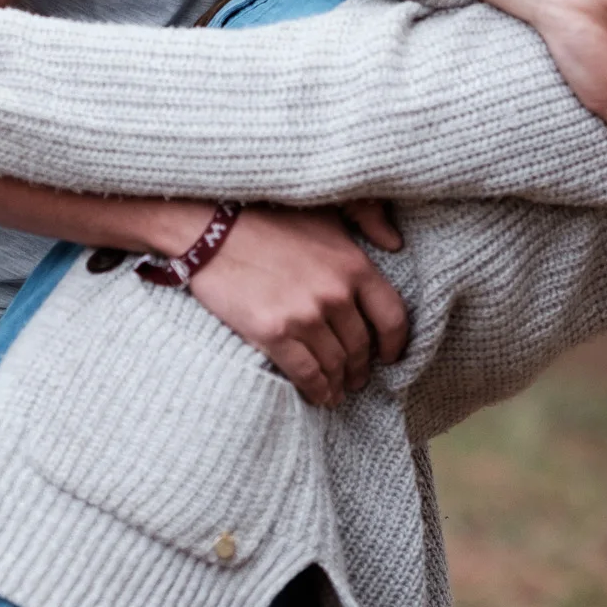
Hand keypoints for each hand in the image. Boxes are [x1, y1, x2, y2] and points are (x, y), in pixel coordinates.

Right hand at [185, 207, 408, 407]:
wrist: (211, 229)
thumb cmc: (268, 218)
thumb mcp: (325, 211)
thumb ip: (367, 220)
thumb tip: (395, 242)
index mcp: (353, 265)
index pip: (392, 317)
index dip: (396, 344)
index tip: (390, 356)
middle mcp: (335, 293)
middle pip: (361, 346)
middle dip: (361, 367)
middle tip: (357, 377)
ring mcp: (304, 316)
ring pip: (334, 364)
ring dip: (339, 382)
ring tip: (337, 389)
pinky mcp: (274, 333)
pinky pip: (307, 374)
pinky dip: (317, 390)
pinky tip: (319, 395)